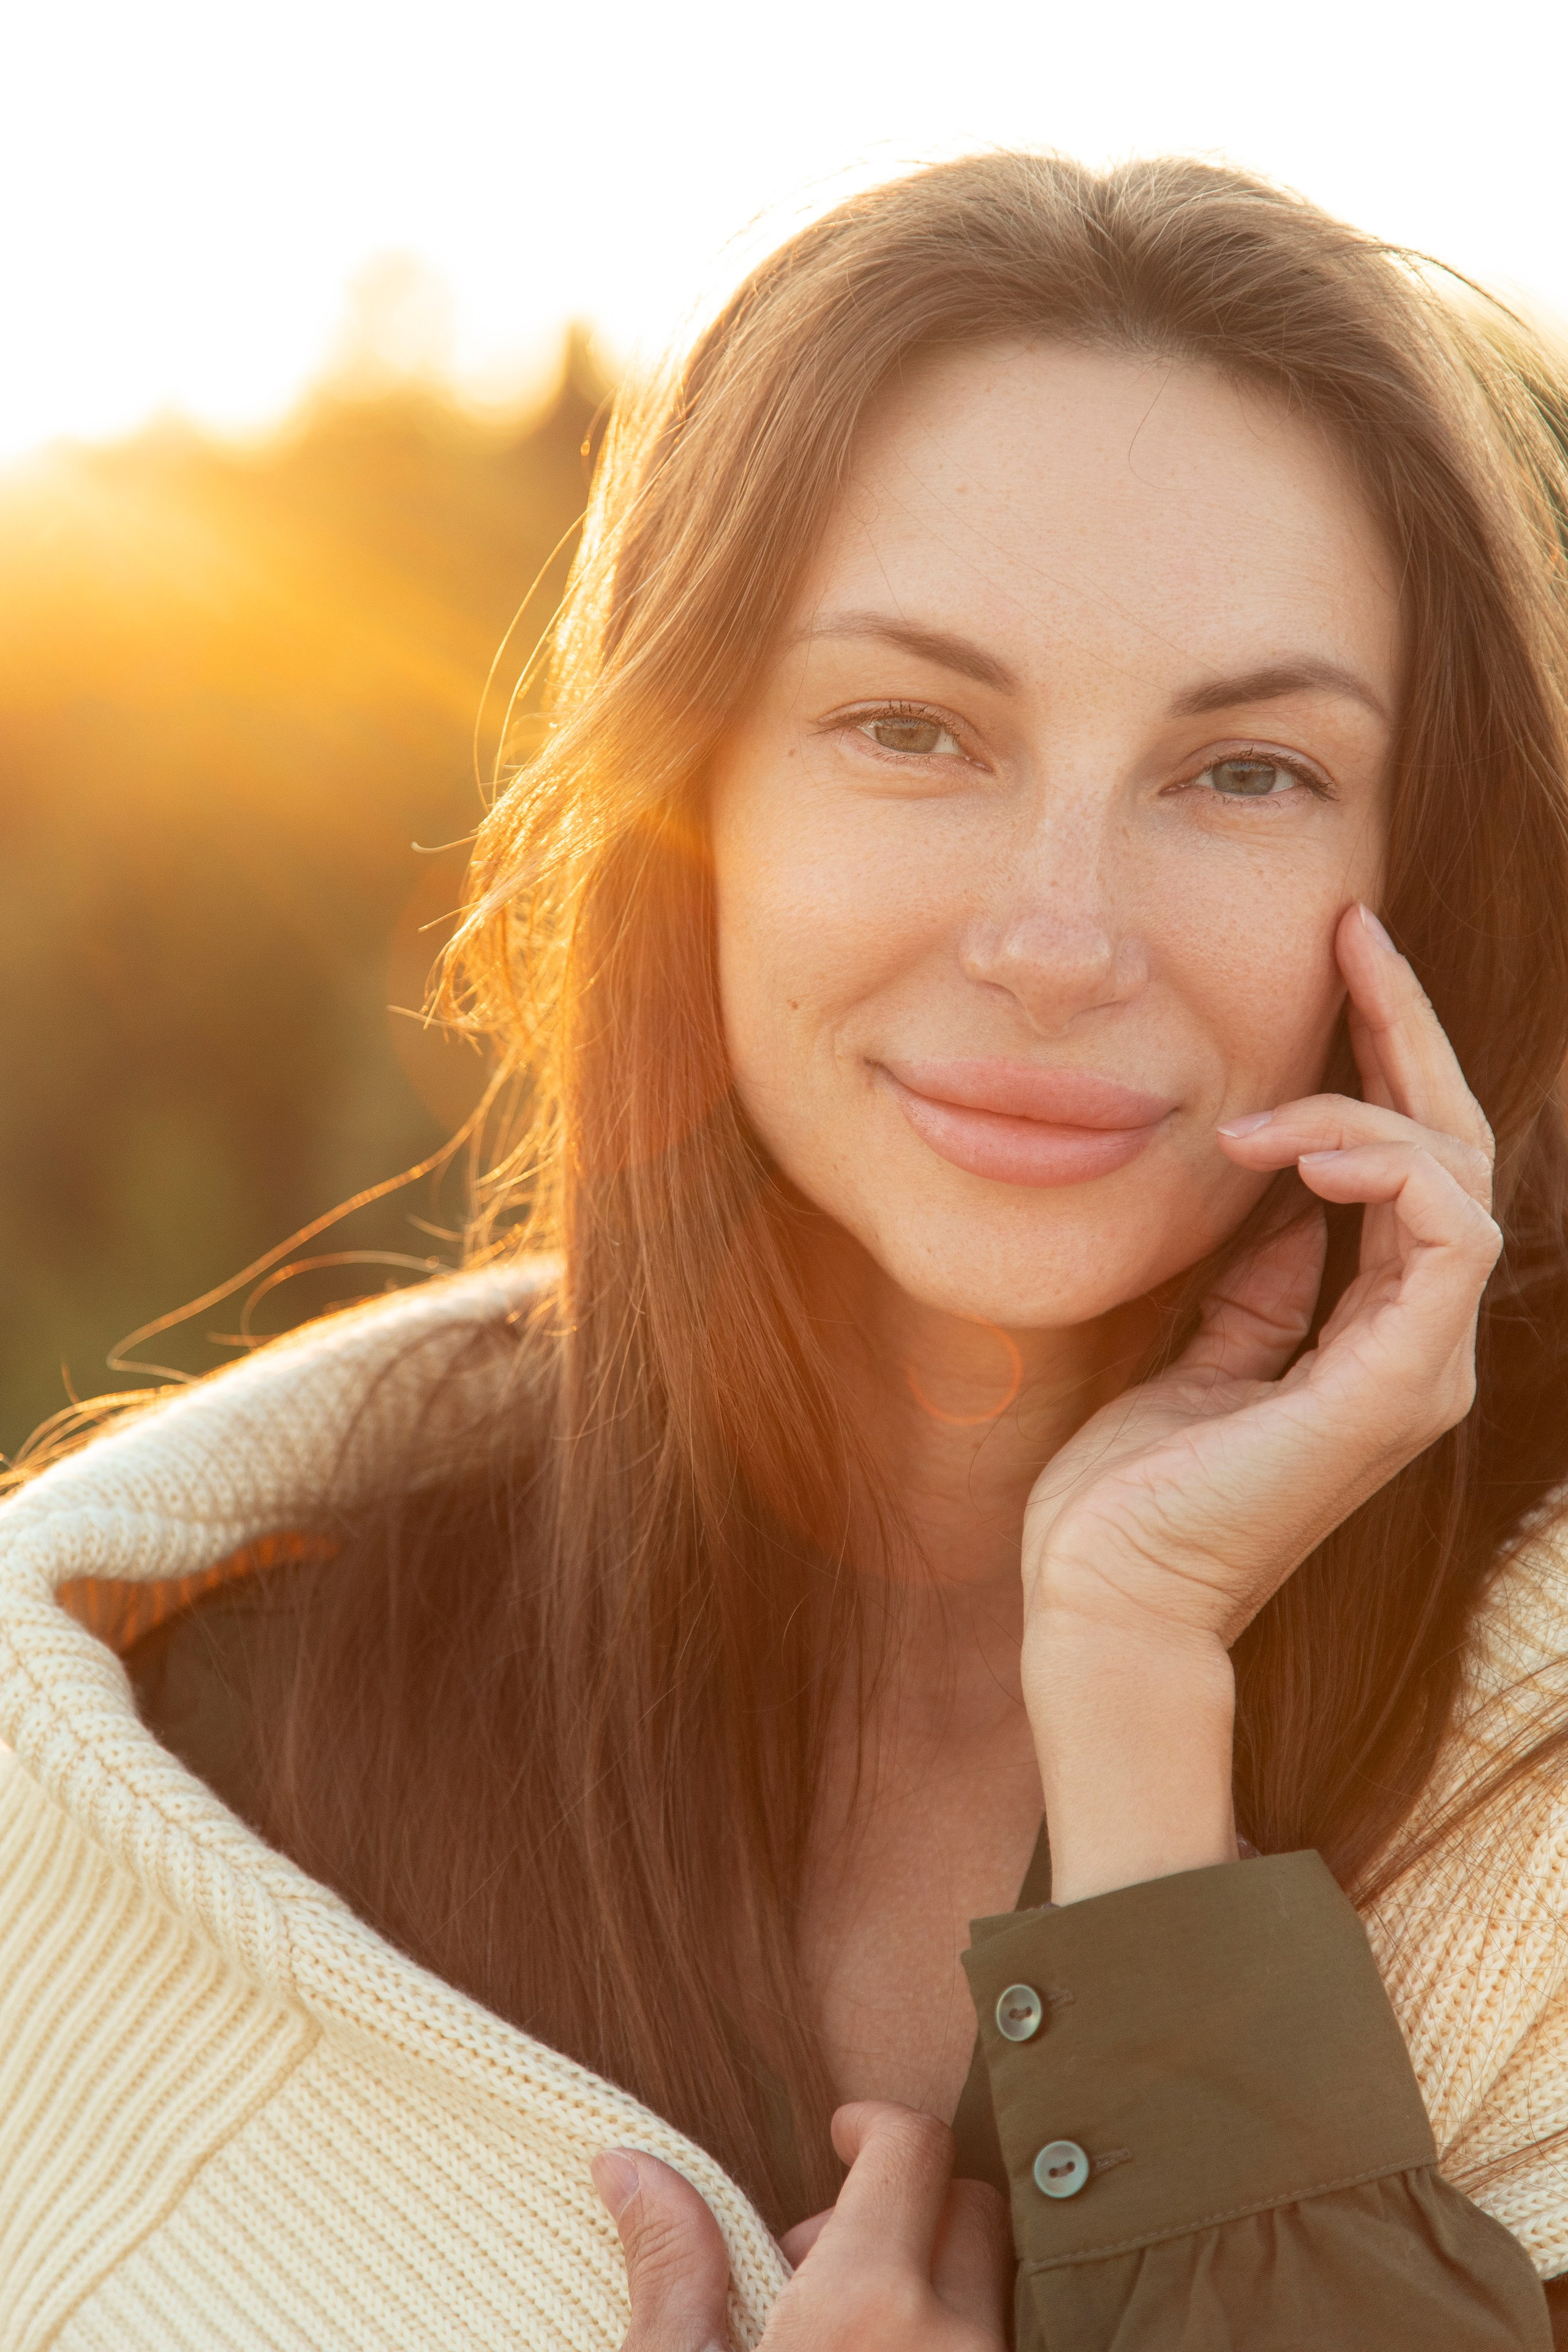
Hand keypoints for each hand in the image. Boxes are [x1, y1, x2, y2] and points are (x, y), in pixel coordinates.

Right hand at [592, 2101, 1009, 2351]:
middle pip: (972, 2210)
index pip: (914, 2148)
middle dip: (907, 2210)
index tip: (842, 2135)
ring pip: (993, 2293)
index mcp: (868, 2312)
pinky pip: (1001, 2346)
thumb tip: (629, 2165)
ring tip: (849, 2332)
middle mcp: (957, 2346)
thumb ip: (674, 2272)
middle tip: (825, 2268)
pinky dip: (952, 2338)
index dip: (874, 2126)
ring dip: (934, 2288)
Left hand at [1021, 902, 1499, 1900]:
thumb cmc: (1133, 1489)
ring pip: (1454, 1178)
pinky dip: (1385, 1169)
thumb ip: (1264, 1278)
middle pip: (1451, 1151)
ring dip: (1368, 1111)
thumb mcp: (1202, 1348)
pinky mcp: (1394, 1389)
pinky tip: (1300, 1148)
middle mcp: (1416, 1345)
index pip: (1412, 1165)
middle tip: (1354, 937)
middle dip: (1406, 1032)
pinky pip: (1442, 1238)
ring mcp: (1416, 1368)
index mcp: (1375, 1335)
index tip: (1342, 955)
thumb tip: (1285, 1195)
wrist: (1101, 1596)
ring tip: (1262, 1121)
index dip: (1386, 1056)